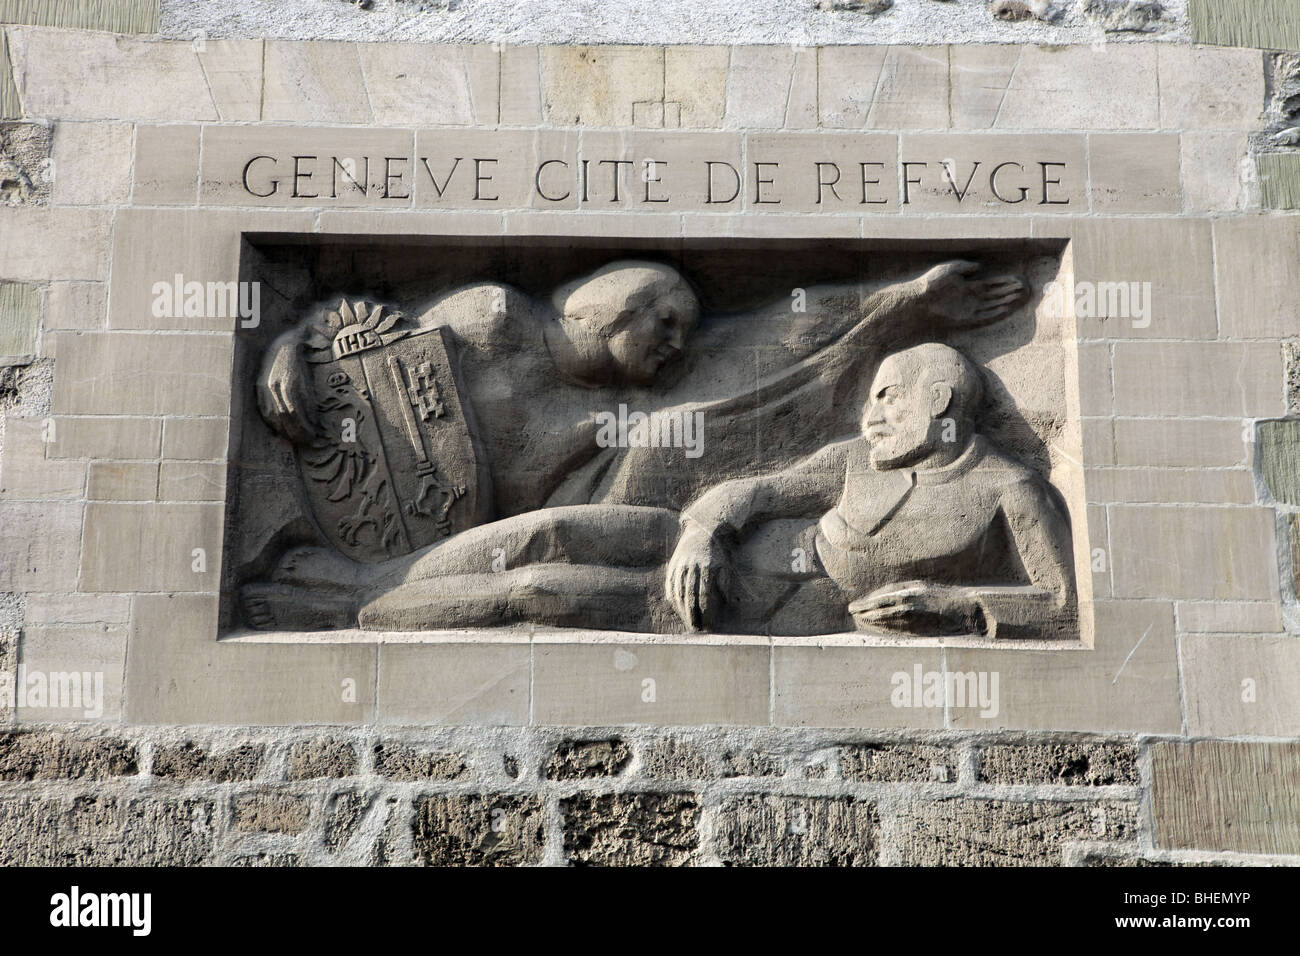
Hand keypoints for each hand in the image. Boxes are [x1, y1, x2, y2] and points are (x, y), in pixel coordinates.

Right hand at [256, 329, 320, 443]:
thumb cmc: (298, 364)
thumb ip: (309, 402)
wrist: (281, 345)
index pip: (295, 412)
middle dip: (297, 433)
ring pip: (273, 417)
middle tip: (309, 442)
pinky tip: (284, 431)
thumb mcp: (307, 381)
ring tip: (299, 439)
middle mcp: (274, 387)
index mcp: (288, 383)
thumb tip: (315, 425)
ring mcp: (264, 389)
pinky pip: (265, 413)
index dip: (305, 427)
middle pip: (284, 417)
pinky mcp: (259, 391)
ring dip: (286, 432)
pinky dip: (275, 425)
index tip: (315, 436)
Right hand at [665, 524, 729, 631]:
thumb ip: (724, 583)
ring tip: (686, 621)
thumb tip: (726, 601)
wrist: (701, 531)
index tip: (708, 624)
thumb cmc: (716, 552)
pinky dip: (672, 597)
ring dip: (681, 609)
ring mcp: (680, 566)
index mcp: (706, 568)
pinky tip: (676, 607)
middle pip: (689, 596)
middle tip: (695, 629)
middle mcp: (691, 567)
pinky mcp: (672, 565)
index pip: (704, 595)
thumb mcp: (725, 565)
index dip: (705, 611)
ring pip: (678, 591)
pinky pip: (670, 585)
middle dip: (692, 614)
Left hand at [849, 581, 985, 635]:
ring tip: (861, 620)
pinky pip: (896, 631)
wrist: (963, 609)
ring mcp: (913, 618)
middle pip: (879, 610)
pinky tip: (877, 629)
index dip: (865, 604)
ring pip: (886, 622)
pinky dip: (884, 630)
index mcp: (908, 592)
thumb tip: (882, 596)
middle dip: (864, 612)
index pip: (880, 599)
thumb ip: (902, 590)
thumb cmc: (941, 595)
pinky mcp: (919, 629)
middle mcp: (908, 604)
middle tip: (852, 613)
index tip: (853, 606)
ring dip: (872, 622)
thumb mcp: (920, 586)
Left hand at [915, 260, 1026, 329]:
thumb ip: (966, 267)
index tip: (1018, 279)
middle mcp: (972, 298)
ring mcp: (970, 309)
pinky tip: (1007, 308)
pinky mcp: (966, 319)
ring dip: (1007, 301)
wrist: (920, 298)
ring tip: (1020, 297)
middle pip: (996, 295)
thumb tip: (980, 266)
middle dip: (1010, 292)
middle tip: (1025, 288)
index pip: (992, 284)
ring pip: (993, 305)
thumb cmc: (932, 282)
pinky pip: (985, 316)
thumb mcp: (951, 269)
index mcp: (969, 286)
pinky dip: (996, 312)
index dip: (1005, 282)